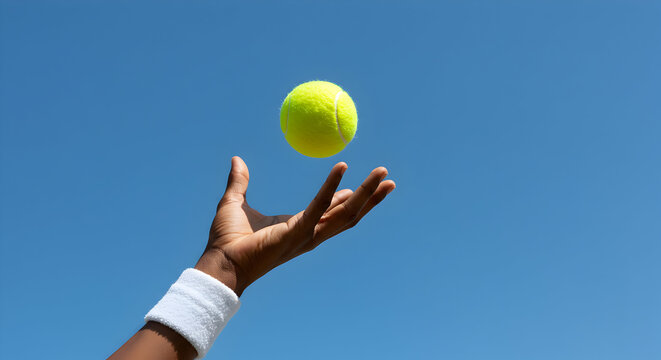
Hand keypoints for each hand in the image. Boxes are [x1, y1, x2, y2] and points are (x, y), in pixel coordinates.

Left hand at [195, 156, 395, 295]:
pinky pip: (319, 206)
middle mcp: (309, 233)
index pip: (332, 211)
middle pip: (349, 214)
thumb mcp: (235, 202)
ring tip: (382, 174)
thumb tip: (237, 159)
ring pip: (345, 212)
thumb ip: (240, 182)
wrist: (220, 265)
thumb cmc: (227, 241)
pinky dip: (332, 187)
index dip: (349, 198)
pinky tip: (342, 168)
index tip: (362, 185)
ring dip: (366, 193)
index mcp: (299, 227)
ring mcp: (306, 235)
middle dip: (371, 197)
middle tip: (388, 179)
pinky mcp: (297, 232)